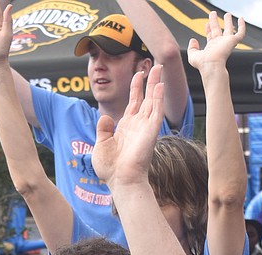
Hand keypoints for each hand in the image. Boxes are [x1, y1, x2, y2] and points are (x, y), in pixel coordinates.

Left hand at [92, 65, 164, 189]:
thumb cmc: (111, 169)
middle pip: (146, 98)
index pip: (134, 102)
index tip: (138, 74)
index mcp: (127, 127)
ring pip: (153, 101)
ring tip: (159, 68)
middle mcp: (138, 125)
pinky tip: (160, 86)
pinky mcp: (151, 132)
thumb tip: (105, 116)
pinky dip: (158, 99)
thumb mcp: (101, 145)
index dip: (136, 87)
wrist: (120, 181)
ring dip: (156, 85)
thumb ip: (103, 129)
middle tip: (154, 66)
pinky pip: (156, 112)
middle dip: (150, 82)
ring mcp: (145, 128)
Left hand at [186, 11, 244, 73]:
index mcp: (211, 47)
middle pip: (218, 30)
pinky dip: (242, 26)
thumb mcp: (193, 56)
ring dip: (228, 21)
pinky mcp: (233, 42)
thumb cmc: (203, 64)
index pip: (210, 35)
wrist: (212, 66)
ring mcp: (226, 43)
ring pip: (229, 30)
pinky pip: (240, 33)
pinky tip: (241, 19)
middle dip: (215, 22)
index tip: (207, 23)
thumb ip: (192, 48)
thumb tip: (193, 40)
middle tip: (213, 13)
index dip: (208, 28)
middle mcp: (219, 44)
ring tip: (227, 14)